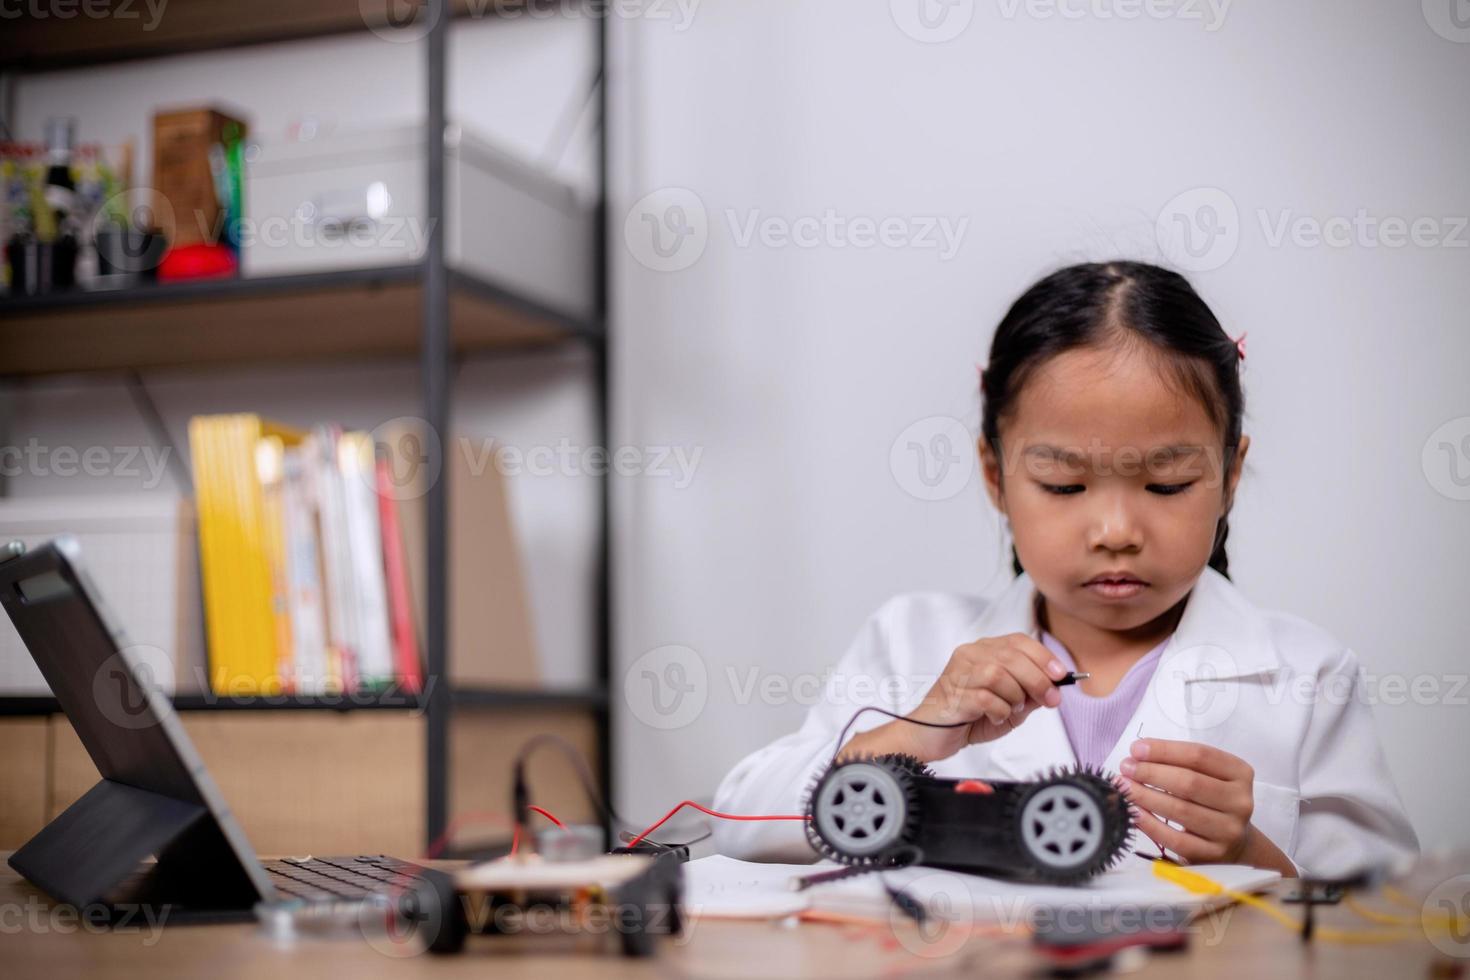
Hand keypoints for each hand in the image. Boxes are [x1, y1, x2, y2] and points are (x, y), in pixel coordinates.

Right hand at [841, 633, 1066, 763]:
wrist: (929, 736)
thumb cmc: (968, 718)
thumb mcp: (1009, 706)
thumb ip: (1029, 694)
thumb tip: (1055, 686)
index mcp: (983, 651)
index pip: (1018, 641)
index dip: (1044, 657)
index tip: (1063, 676)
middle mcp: (969, 655)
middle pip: (1012, 656)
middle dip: (1038, 680)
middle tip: (1050, 700)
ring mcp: (958, 673)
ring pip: (999, 673)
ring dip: (1015, 696)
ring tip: (1012, 710)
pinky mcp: (952, 695)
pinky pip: (985, 698)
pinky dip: (1000, 710)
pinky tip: (996, 718)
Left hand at [1119, 738, 1294, 873]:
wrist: (1236, 842)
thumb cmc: (1211, 798)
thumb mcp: (1206, 774)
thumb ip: (1177, 762)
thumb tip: (1137, 754)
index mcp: (1240, 773)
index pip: (1199, 755)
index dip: (1164, 750)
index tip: (1136, 749)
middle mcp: (1240, 802)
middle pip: (1189, 782)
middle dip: (1151, 772)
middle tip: (1126, 768)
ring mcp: (1229, 830)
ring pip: (1180, 810)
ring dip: (1145, 796)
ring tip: (1124, 787)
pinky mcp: (1213, 854)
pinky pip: (1175, 839)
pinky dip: (1150, 824)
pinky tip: (1133, 812)